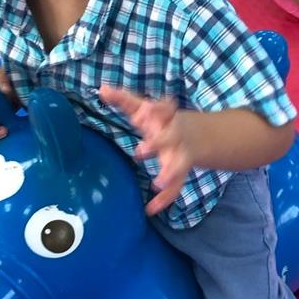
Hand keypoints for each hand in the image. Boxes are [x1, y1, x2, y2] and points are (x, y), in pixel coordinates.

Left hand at [98, 85, 193, 215]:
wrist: (196, 136)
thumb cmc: (161, 121)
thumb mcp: (144, 108)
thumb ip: (124, 99)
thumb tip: (101, 89)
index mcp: (166, 117)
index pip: (165, 110)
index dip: (157, 110)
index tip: (143, 112)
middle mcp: (175, 136)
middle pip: (170, 138)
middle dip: (157, 143)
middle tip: (140, 151)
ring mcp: (180, 155)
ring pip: (178, 165)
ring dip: (169, 174)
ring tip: (157, 184)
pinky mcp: (180, 173)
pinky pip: (176, 188)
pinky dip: (164, 200)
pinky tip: (151, 209)